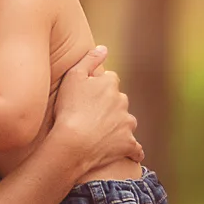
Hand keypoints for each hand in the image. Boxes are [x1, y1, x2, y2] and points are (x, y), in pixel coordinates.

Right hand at [48, 47, 141, 176]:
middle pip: (119, 101)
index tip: (89, 96)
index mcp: (110, 84)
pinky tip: (130, 155)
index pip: (110, 80)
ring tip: (103, 135)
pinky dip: (133, 151)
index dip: (99, 88)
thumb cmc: (69, 109)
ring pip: (126, 122)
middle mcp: (122, 101)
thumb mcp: (73, 77)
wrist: (74, 142)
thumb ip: (89, 59)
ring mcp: (127, 123)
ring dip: (119, 126)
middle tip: (92, 116)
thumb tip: (104, 48)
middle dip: (110, 106)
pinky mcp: (128, 144)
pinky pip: (135, 148)